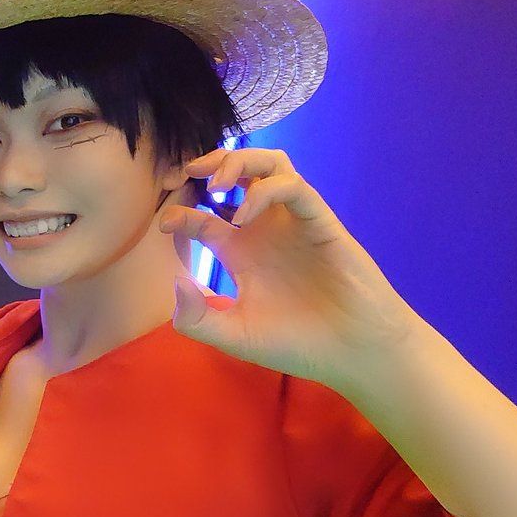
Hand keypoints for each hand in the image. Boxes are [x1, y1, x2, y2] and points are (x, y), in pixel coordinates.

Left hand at [158, 147, 418, 388]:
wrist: (352, 355)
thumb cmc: (297, 344)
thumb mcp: (234, 337)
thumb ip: (196, 320)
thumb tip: (175, 282)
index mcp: (240, 252)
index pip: (202, 216)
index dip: (179, 212)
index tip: (163, 223)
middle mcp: (264, 230)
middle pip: (237, 175)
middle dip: (208, 164)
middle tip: (183, 173)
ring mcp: (293, 223)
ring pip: (269, 166)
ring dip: (238, 162)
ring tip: (214, 182)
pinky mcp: (321, 223)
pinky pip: (294, 188)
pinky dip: (265, 191)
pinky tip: (243, 216)